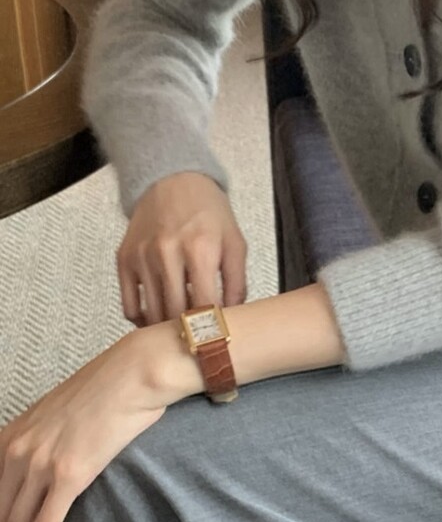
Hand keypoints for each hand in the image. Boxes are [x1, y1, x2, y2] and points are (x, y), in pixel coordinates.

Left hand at [0, 331, 167, 521]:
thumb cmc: (106, 389)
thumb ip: (42, 438)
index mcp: (11, 435)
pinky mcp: (69, 475)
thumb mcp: (56, 412)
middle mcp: (17, 450)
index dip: (2, 517)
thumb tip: (52, 459)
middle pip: (0, 513)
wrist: (132, 374)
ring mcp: (41, 464)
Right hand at [119, 171, 247, 327]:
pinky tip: (156, 318)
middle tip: (200, 338)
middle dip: (190, 332)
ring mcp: (142, 257)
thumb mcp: (235, 242)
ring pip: (152, 314)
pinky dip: (142, 319)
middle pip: (177, 314)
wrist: (172, 181)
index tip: (217, 340)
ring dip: (167, 328)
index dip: (212, 329)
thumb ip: (237, 282)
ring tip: (181, 330)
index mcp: (201, 249)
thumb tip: (233, 317)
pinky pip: (128, 305)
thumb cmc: (208, 213)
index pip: (206, 306)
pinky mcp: (124, 260)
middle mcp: (168, 253)